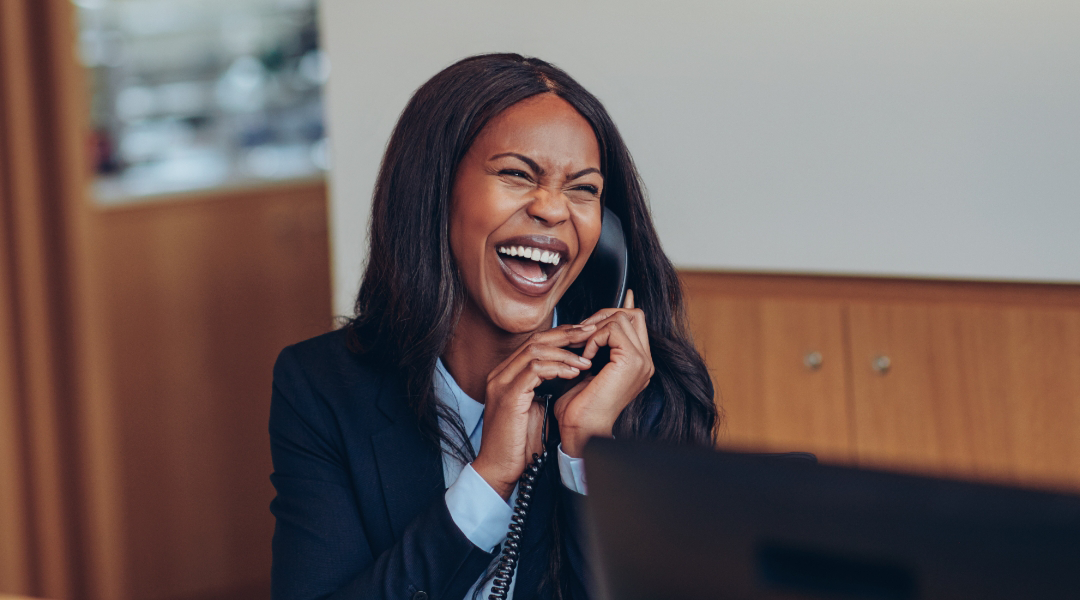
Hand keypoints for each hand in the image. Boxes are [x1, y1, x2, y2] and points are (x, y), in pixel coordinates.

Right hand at [472, 324, 596, 499]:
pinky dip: (557, 368)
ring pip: (535, 351)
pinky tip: (573, 373)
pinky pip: (535, 370)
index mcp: (506, 375)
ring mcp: (501, 383)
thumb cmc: (518, 443)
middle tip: (590, 334)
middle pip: (535, 340)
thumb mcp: (534, 408)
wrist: (499, 468)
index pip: (534, 343)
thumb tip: (571, 373)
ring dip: (565, 353)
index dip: (560, 336)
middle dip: (566, 335)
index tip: (584, 336)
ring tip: (585, 360)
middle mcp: (500, 374)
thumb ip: (545, 388)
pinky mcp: (508, 396)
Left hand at [554, 289, 653, 457]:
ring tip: (584, 349)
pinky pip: (613, 328)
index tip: (590, 321)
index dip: (614, 312)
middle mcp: (645, 362)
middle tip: (583, 332)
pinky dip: (594, 338)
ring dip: (597, 328)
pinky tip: (586, 358)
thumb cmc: (581, 406)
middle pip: (633, 315)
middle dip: (604, 316)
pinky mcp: (631, 361)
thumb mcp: (591, 369)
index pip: (636, 322)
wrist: (581, 429)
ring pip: (623, 318)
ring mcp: (642, 361)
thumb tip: (591, 323)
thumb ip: (597, 346)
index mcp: (638, 364)